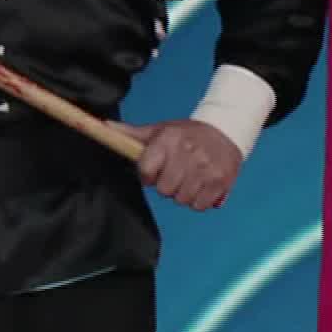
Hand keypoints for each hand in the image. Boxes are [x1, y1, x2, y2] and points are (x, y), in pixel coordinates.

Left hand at [114, 119, 242, 210]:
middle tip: (173, 176)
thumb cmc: (187, 133)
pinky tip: (200, 187)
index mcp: (168, 140)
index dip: (146, 175)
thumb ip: (132, 133)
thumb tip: (106, 125)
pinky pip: (200, 205)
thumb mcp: (159, 129)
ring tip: (188, 180)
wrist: (225, 131)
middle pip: (164, 190)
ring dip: (182, 195)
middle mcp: (188, 154)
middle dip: (165, 186)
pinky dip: (198, 201)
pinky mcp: (221, 182)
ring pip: (182, 200)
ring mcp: (206, 169)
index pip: (146, 170)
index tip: (153, 172)